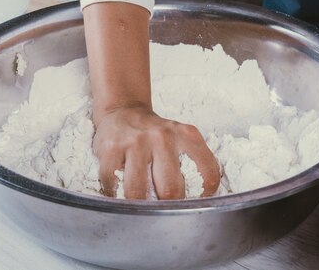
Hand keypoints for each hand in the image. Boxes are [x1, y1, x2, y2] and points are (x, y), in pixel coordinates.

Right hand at [93, 104, 220, 198]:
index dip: (202, 198)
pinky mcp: (111, 148)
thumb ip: (193, 165)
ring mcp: (135, 142)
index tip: (193, 202)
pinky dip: (114, 195)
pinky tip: (119, 191)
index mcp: (187, 135)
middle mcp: (163, 137)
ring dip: (138, 206)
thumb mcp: (181, 139)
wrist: (124, 110)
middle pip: (171, 190)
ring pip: (137, 192)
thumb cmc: (155, 136)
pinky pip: (112, 185)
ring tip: (139, 204)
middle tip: (163, 209)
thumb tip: (195, 204)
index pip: (207, 175)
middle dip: (167, 208)